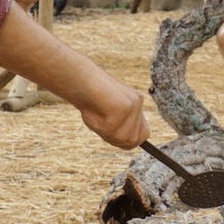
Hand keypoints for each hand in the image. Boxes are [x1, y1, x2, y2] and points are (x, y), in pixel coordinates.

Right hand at [0, 6, 149, 148]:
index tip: (114, 135)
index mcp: (136, 104)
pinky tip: (94, 112)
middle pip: (133, 141)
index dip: (130, 140)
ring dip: (106, 132)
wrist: (80, 80)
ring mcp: (132, 106)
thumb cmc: (90, 98)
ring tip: (97, 114)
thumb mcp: (109, 115)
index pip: (144, 135)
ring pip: (122, 138)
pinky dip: (100, 127)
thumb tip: (131, 143)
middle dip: (115, 138)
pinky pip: (112, 132)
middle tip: (101, 122)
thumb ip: (121, 127)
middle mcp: (137, 104)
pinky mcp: (124, 109)